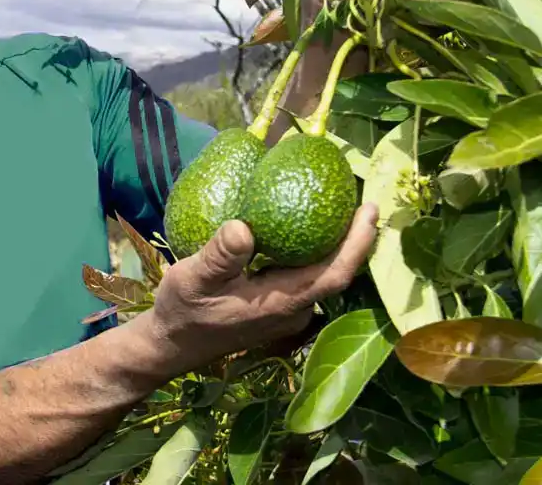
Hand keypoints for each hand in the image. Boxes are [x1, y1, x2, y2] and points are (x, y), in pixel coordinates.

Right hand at [140, 205, 379, 375]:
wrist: (171, 344)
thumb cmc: (182, 311)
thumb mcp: (193, 279)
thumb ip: (219, 256)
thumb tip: (243, 228)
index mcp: (281, 302)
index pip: (334, 273)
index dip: (357, 243)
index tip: (369, 210)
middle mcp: (293, 309)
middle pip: (337, 272)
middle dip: (355, 238)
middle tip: (361, 196)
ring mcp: (287, 310)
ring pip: (322, 274)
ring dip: (336, 243)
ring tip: (339, 204)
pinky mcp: (277, 306)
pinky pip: (306, 275)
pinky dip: (314, 250)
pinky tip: (305, 227)